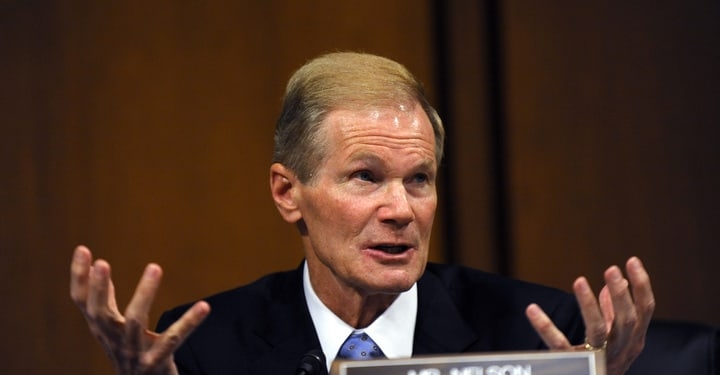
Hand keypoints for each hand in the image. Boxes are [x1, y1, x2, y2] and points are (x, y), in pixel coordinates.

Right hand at [70, 245, 210, 374]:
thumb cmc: (130, 353)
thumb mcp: (114, 328)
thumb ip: (108, 300)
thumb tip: (99, 268)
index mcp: (102, 329)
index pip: (83, 302)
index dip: (79, 277)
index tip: (83, 249)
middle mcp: (113, 341)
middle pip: (100, 314)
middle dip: (98, 289)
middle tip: (102, 263)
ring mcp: (134, 353)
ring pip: (135, 322)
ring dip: (144, 294)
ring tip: (154, 267)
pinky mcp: (156, 363)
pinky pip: (173, 339)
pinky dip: (189, 322)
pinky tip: (204, 306)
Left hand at [525, 256, 654, 374]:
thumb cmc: (606, 363)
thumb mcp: (617, 339)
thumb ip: (615, 313)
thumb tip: (619, 283)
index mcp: (633, 340)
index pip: (645, 311)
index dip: (641, 286)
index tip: (632, 260)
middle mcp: (620, 350)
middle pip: (626, 321)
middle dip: (621, 294)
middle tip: (611, 269)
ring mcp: (598, 358)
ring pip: (597, 331)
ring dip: (589, 305)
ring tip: (579, 281)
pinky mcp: (574, 364)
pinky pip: (558, 345)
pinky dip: (545, 327)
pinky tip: (532, 309)